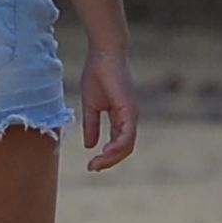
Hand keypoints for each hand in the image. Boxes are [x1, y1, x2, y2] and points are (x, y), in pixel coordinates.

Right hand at [78, 49, 139, 171]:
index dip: (106, 156)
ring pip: (127, 145)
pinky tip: (105, 152)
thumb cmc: (97, 75)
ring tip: (97, 164)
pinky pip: (127, 135)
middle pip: (124, 148)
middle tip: (92, 168)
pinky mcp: (129, 109)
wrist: (103, 54)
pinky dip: (117, 147)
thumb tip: (90, 146)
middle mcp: (129, 118)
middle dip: (109, 161)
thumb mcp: (91, 105)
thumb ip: (92, 125)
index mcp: (121, 117)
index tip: (91, 164)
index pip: (119, 143)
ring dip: (112, 158)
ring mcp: (131, 114)